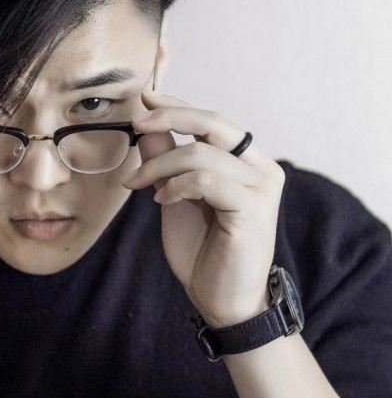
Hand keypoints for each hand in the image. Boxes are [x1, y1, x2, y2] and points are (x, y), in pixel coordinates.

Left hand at [121, 91, 285, 327]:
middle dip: (170, 116)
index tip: (145, 98)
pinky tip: (162, 201)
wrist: (223, 299)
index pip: (211, 120)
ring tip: (140, 185)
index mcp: (246, 160)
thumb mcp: (174, 195)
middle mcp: (261, 166)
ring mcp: (262, 186)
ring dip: (160, 166)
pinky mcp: (254, 207)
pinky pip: (205, 179)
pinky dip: (176, 186)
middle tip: (136, 123)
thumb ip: (166, 159)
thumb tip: (147, 124)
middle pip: (213, 121)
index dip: (177, 105)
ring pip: (202, 152)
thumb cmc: (203, 248)